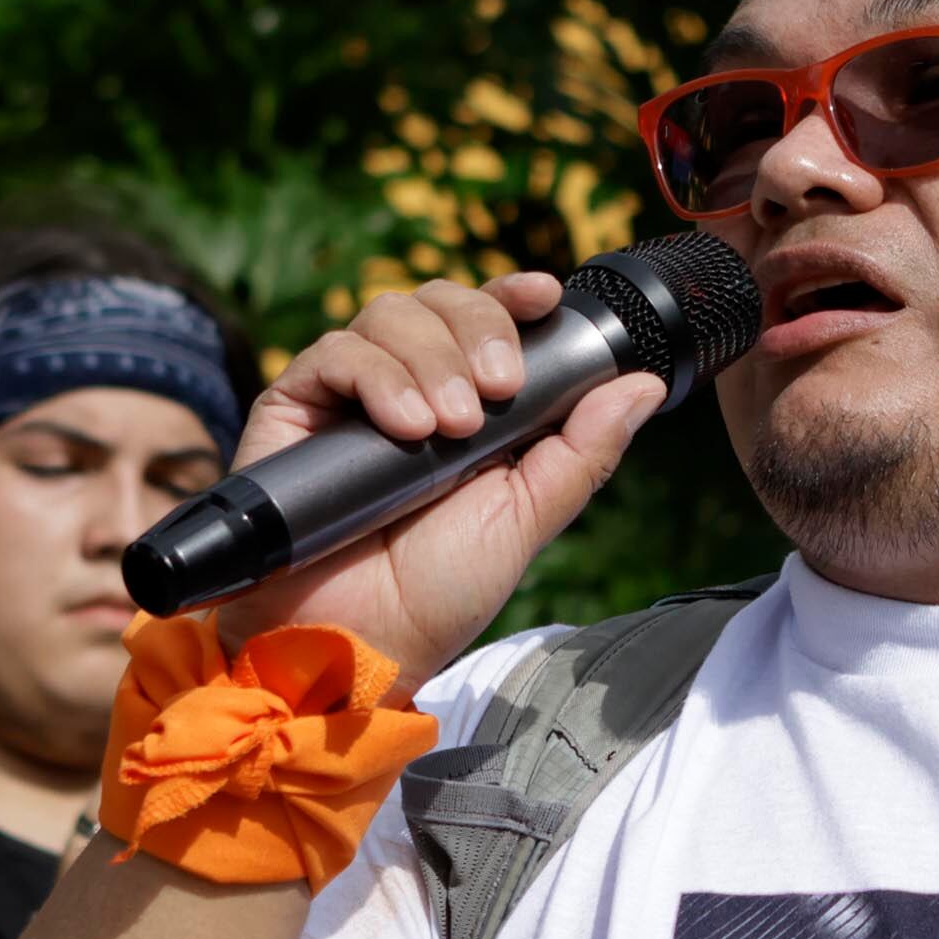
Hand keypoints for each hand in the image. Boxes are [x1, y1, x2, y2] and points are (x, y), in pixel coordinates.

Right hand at [208, 274, 670, 687]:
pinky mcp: (295, 406)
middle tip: (498, 389)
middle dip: (479, 329)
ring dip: (432, 358)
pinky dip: (378, 376)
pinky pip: (335, 351)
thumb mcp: (526, 517)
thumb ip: (582, 450)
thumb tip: (643, 383)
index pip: (489, 319)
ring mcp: (351, 394)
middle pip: (441, 300)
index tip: (546, 295)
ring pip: (390, 313)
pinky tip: (405, 427)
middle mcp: (410, 387)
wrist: (359, 642)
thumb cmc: (439, 590)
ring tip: (447, 429)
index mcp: (472, 408)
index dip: (514, 295)